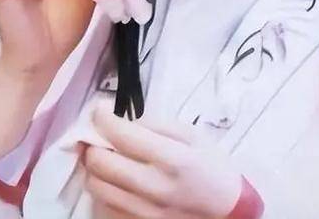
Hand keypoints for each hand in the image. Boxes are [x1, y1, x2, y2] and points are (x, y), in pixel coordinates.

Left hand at [81, 101, 243, 218]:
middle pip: (102, 164)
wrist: (226, 212)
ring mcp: (144, 213)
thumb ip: (158, 125)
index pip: (123, 135)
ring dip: (94, 168)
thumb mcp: (193, 136)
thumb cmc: (212, 168)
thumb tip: (126, 120)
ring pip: (97, 188)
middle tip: (97, 135)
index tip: (99, 110)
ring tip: (104, 157)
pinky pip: (104, 208)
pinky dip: (102, 191)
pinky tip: (113, 181)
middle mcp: (154, 188)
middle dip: (92, 143)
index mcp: (172, 159)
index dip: (103, 118)